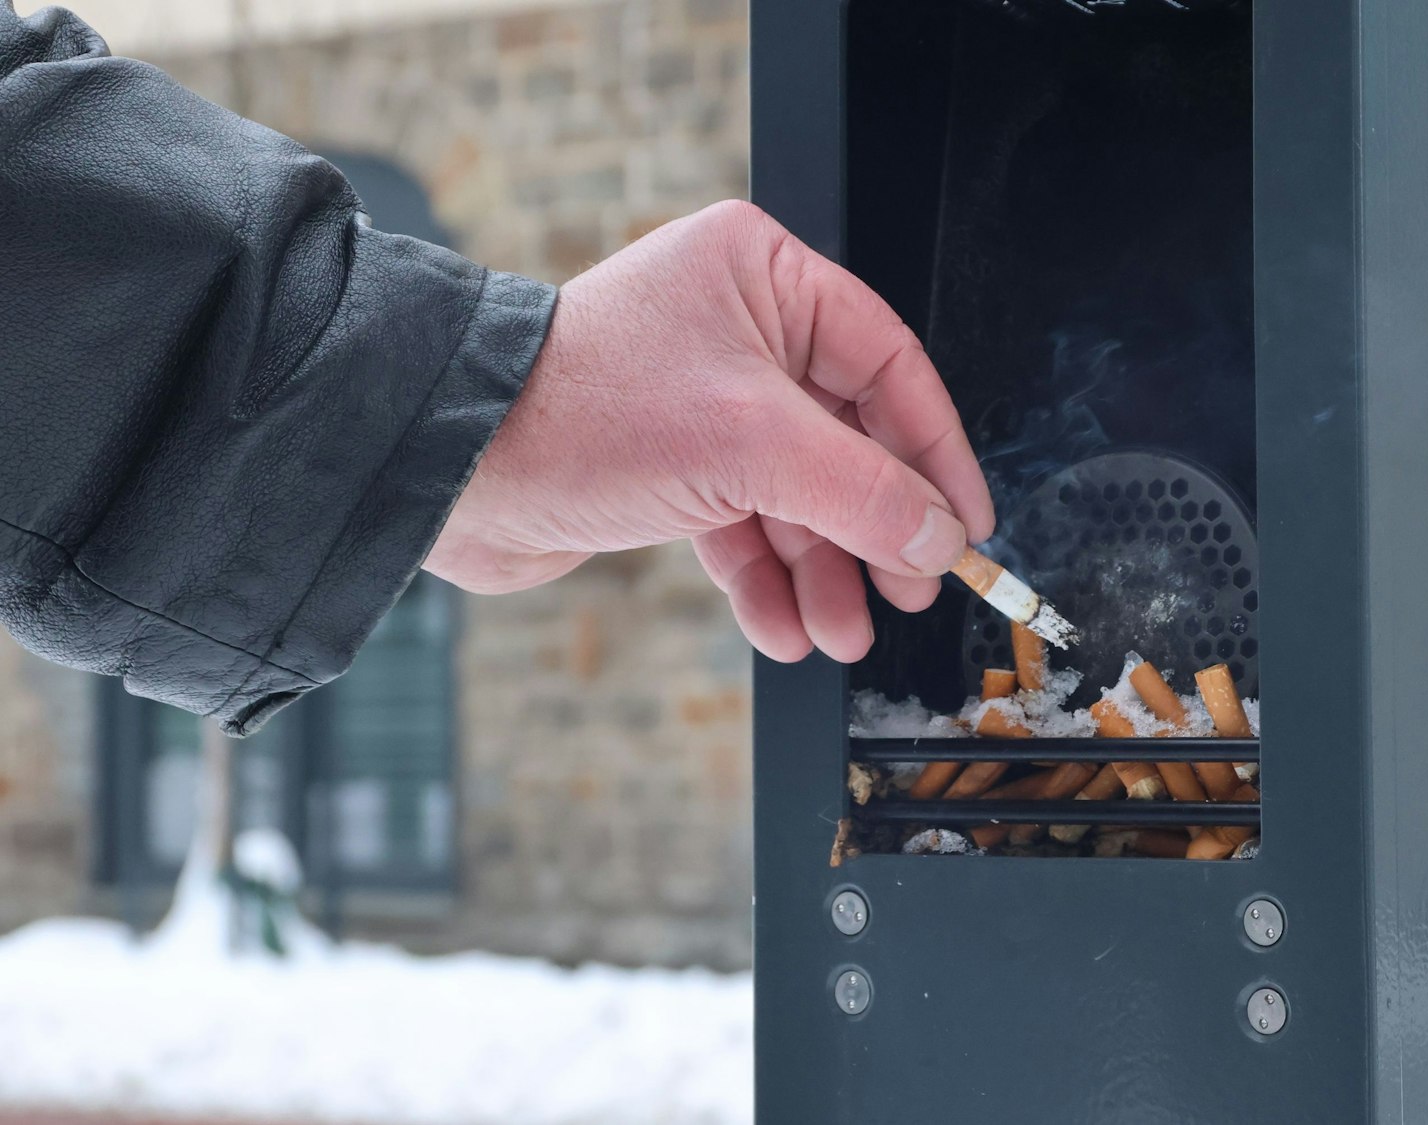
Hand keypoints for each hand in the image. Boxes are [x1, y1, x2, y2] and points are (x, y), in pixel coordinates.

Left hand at [425, 200, 994, 662]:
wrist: (441, 467)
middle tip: (907, 593)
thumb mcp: (750, 447)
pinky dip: (765, 579)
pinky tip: (785, 629)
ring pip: (796, 495)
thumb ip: (863, 493)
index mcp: (763, 277)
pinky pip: (742, 525)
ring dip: (822, 570)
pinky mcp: (667, 465)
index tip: (964, 526)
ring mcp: (701, 401)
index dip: (935, 453)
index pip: (888, 367)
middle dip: (872, 530)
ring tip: (841, 634)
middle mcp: (736, 329)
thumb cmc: (575, 412)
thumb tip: (938, 540)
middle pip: (847, 442)